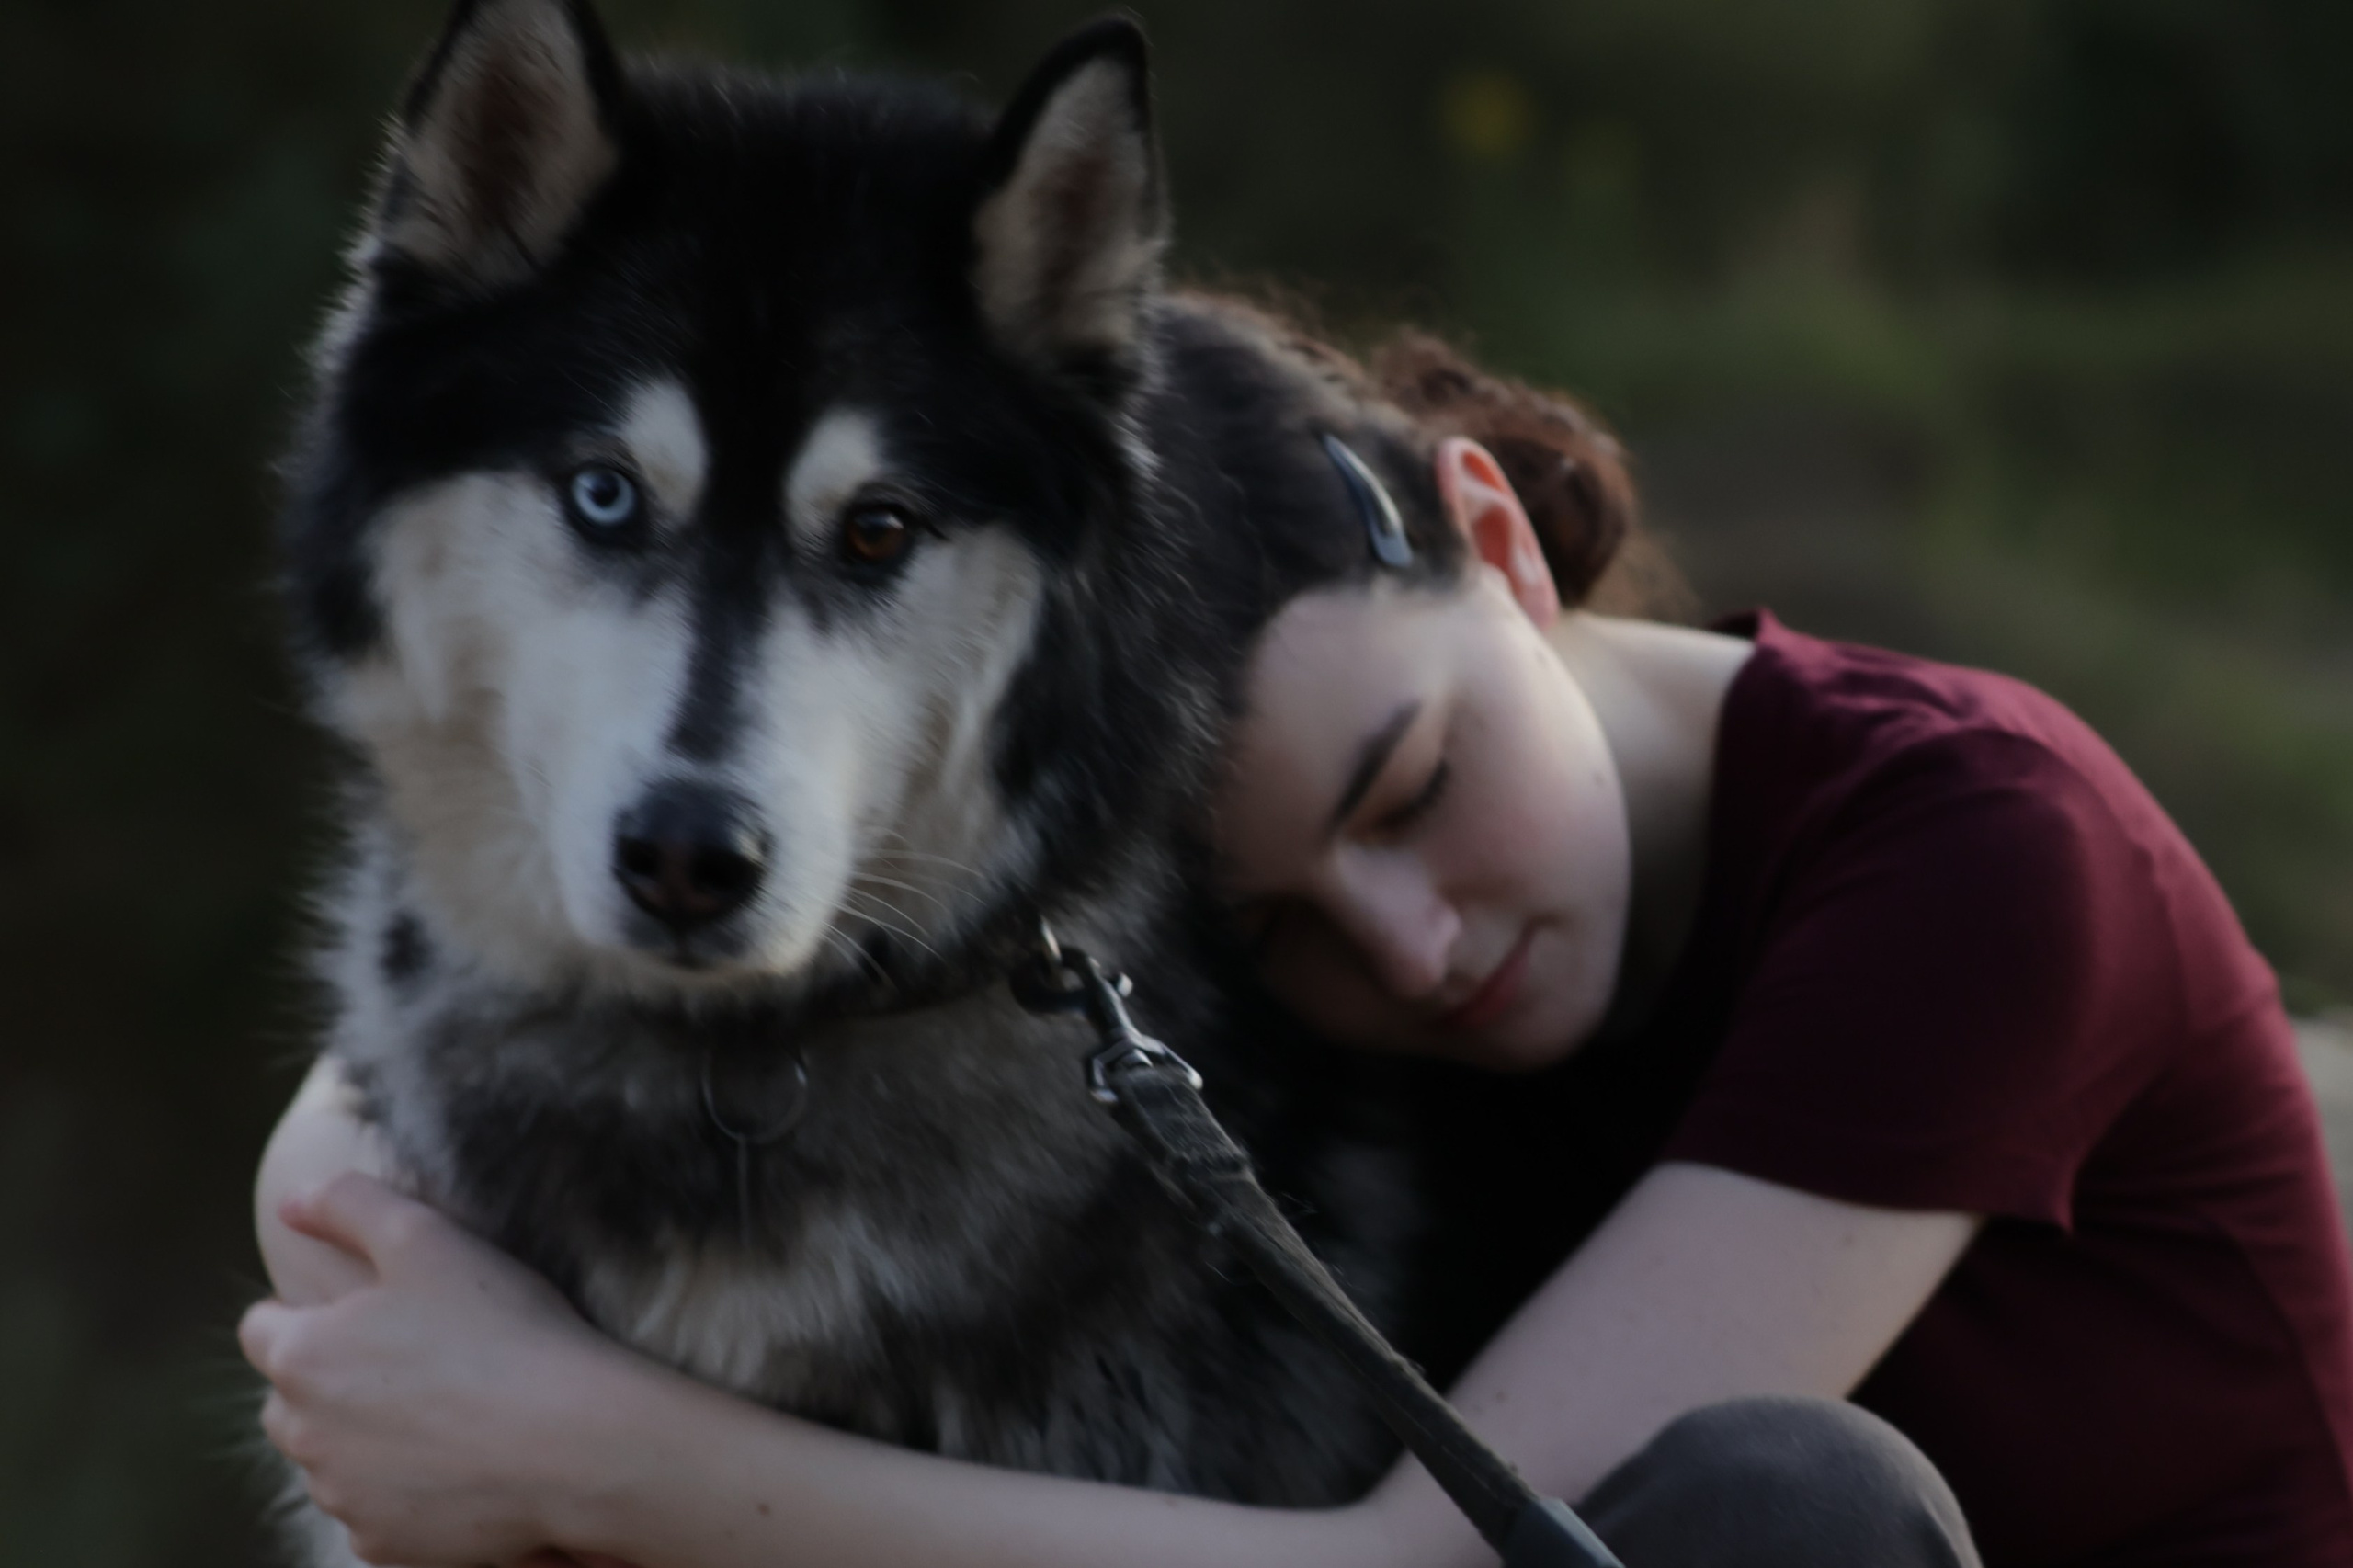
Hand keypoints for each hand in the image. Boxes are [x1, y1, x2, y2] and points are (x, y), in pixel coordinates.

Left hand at [239, 1174, 640, 1566]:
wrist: (572, 1440)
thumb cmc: (503, 1330)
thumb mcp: (427, 1236)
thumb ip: (349, 1204)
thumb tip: (291, 1202)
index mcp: (303, 1356)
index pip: (265, 1328)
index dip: (317, 1313)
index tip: (377, 1313)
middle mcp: (303, 1435)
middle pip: (291, 1400)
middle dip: (333, 1381)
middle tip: (417, 1361)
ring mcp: (341, 1497)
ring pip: (332, 1459)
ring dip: (367, 1439)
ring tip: (449, 1412)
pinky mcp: (380, 1546)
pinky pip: (374, 1513)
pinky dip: (404, 1492)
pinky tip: (462, 1464)